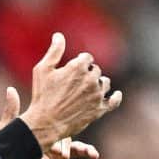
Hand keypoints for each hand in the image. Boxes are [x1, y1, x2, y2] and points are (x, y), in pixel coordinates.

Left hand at [1, 88, 98, 158]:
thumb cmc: (5, 154)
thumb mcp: (7, 130)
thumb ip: (11, 111)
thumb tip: (11, 89)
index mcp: (37, 124)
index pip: (54, 112)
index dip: (62, 109)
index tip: (70, 105)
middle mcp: (48, 134)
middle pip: (66, 125)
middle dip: (68, 132)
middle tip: (58, 144)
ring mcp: (55, 146)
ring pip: (73, 138)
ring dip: (74, 144)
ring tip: (68, 152)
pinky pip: (77, 152)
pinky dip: (87, 151)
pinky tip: (94, 154)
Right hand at [17, 32, 120, 147]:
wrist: (46, 123)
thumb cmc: (42, 96)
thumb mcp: (43, 70)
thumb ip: (54, 51)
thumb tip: (59, 35)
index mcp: (78, 67)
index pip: (87, 58)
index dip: (80, 62)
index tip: (74, 68)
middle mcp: (90, 79)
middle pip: (96, 70)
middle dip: (87, 74)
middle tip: (75, 83)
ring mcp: (97, 95)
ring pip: (104, 83)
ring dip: (98, 84)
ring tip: (87, 90)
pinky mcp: (99, 109)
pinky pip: (114, 101)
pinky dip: (116, 97)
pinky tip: (116, 94)